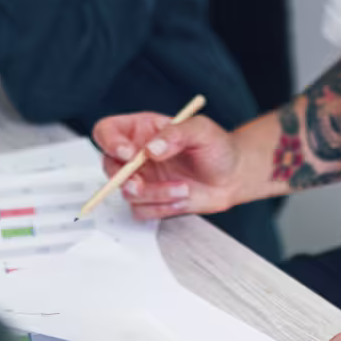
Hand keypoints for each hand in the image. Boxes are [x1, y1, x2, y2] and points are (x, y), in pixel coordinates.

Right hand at [91, 111, 244, 216]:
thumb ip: (175, 134)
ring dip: (155, 194)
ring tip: (183, 188)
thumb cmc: (217, 147)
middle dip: (123, 178)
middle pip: (109, 166)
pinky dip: (161, 208)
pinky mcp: (150, 200)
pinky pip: (141, 211)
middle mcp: (137, 154)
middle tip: (140, 183)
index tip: (129, 154)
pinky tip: (181, 197)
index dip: (110, 142)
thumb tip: (151, 148)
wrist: (233, 176)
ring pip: (127, 192)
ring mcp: (142, 179)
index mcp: (142, 129)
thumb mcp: (201, 130)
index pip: (107, 131)